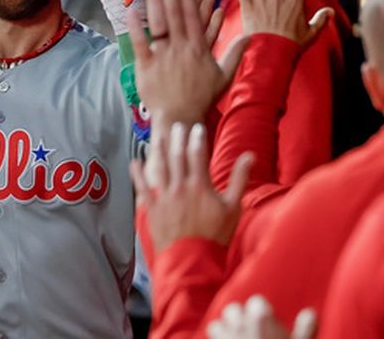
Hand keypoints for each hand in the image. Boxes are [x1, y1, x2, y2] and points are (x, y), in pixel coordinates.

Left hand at [130, 0, 247, 128]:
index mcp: (198, 49)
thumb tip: (250, 37)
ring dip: (155, 3)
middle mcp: (181, 50)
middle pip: (175, 15)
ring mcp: (163, 57)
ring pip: (159, 25)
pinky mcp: (147, 67)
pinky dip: (136, 27)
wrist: (180, 119)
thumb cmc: (201, 99)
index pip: (192, 17)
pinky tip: (131, 11)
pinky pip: (140, 43)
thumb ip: (236, 54)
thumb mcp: (224, 76)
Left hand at [130, 123, 251, 252]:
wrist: (194, 258)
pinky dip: (138, 175)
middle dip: (177, 139)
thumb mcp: (233, 207)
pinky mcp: (153, 208)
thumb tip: (249, 156)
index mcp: (200, 185)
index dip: (197, 139)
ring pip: (160, 168)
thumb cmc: (216, 235)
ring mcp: (165, 197)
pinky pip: (143, 188)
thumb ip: (240, 179)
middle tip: (176, 125)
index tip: (196, 127)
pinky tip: (134, 162)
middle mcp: (181, 186)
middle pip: (177, 157)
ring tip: (157, 137)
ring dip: (158, 151)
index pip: (198, 155)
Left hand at [207, 295, 316, 338]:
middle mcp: (241, 325)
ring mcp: (227, 336)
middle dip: (241, 317)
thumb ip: (306, 331)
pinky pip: (214, 332)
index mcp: (261, 319)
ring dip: (226, 329)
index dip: (262, 310)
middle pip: (233, 310)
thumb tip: (311, 313)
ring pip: (219, 323)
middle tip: (252, 330)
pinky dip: (220, 337)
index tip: (267, 319)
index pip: (257, 302)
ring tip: (239, 338)